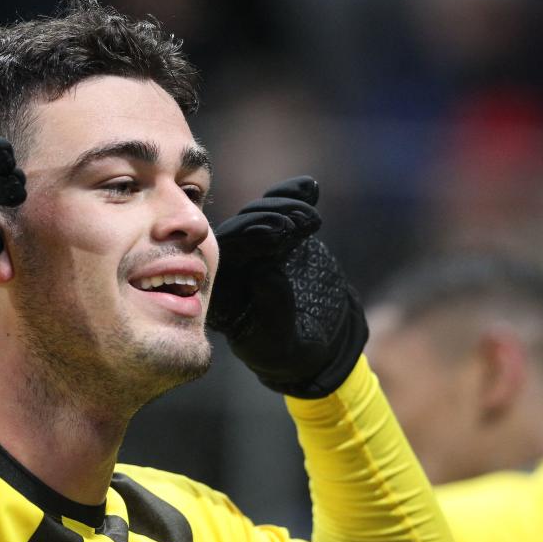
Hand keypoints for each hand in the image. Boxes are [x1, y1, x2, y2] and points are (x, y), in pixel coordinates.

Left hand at [207, 177, 367, 397]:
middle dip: (263, 222)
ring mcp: (255, 250)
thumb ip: (273, 310)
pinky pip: (281, 211)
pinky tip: (310, 187)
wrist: (322, 344)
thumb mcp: (283, 342)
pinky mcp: (280, 238)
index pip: (223, 258)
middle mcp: (232, 267)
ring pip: (258, 216)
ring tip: (307, 217)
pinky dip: (293, 197)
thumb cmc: (293, 354)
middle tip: (291, 223)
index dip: (246, 242)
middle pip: (238, 231)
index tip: (273, 236)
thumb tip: (265, 272)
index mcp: (220, 294)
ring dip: (281, 208)